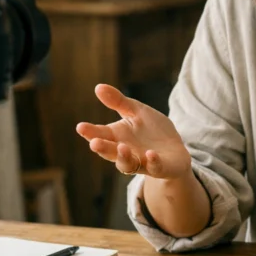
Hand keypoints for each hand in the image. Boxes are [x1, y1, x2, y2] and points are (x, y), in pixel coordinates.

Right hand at [75, 84, 191, 179]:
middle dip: (102, 148)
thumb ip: (118, 102)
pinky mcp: (160, 168)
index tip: (81, 127)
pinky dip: (152, 162)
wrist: (175, 150)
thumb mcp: (136, 111)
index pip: (100, 135)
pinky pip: (155, 167)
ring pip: (128, 165)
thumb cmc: (151, 130)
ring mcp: (141, 162)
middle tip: (94, 143)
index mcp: (117, 137)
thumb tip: (98, 87)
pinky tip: (151, 154)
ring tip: (122, 147)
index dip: (90, 132)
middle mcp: (126, 152)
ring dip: (124, 157)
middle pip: (110, 152)